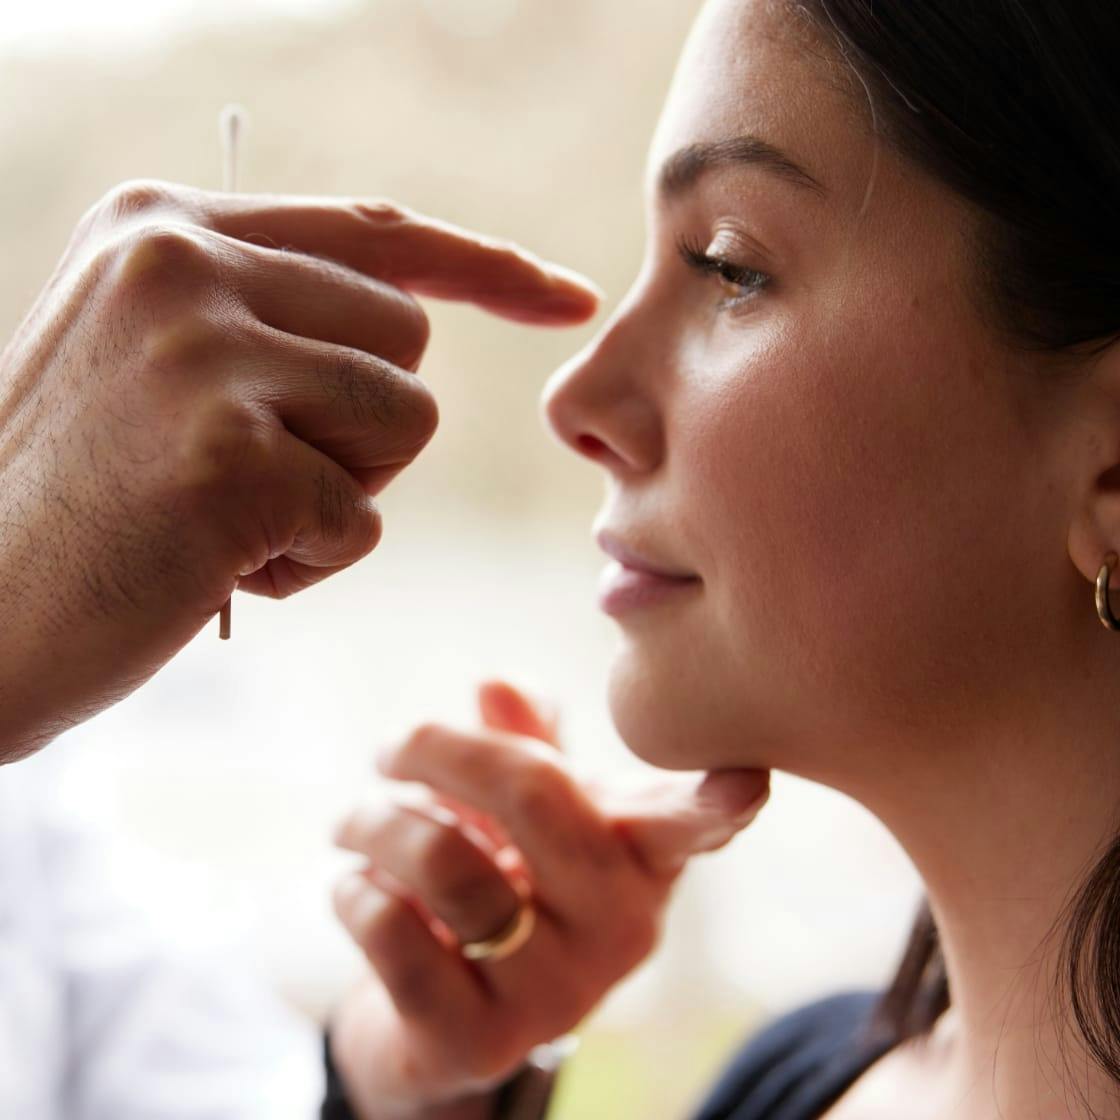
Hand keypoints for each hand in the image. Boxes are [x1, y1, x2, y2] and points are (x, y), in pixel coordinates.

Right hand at [0, 183, 597, 761]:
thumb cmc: (85, 502)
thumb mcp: (156, 364)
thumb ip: (267, 316)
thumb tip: (408, 317)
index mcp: (167, 228)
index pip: (376, 231)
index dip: (486, 265)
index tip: (566, 295)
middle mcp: (183, 264)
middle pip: (408, 338)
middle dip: (366, 427)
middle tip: (256, 473)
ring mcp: (205, 355)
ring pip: (404, 419)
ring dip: (343, 490)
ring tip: (233, 518)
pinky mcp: (231, 457)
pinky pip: (362, 514)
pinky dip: (311, 559)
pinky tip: (218, 565)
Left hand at [329, 681, 769, 1119]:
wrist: (447, 1019)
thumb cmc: (506, 885)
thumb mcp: (529, 814)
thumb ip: (524, 745)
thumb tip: (495, 683)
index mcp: (641, 856)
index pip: (690, 824)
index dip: (717, 803)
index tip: (745, 783)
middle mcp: (621, 929)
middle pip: (536, 796)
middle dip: (441, 748)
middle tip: (390, 746)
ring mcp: (556, 992)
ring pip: (449, 865)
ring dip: (376, 821)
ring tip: (353, 819)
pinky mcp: (479, 1041)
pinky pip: (397, 936)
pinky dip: (354, 891)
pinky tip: (352, 885)